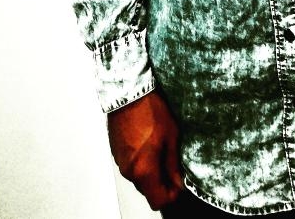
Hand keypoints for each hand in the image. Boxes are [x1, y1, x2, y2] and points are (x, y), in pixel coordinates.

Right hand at [107, 91, 183, 210]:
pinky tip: (146, 143)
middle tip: (172, 164)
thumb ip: (173, 164)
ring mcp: (120, 162)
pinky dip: (139, 161)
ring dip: (150, 171)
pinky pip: (130, 165)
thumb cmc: (152, 113)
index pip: (158, 200)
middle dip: (161, 182)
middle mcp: (129, 172)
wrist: (128, 93)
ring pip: (138, 178)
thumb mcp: (171, 137)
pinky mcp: (115, 152)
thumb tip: (178, 182)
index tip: (179, 183)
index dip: (171, 195)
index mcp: (144, 171)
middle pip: (148, 190)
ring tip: (159, 150)